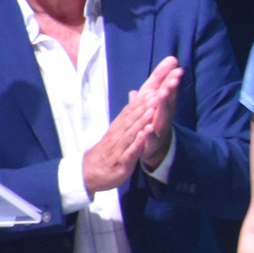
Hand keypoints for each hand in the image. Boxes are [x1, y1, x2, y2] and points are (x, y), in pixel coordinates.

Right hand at [83, 58, 180, 193]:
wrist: (90, 172)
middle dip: (150, 100)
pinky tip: (146, 132)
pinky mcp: (122, 160)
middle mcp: (121, 130)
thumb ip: (133, 112)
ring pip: (133, 128)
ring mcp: (121, 145)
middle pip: (135, 113)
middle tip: (163, 86)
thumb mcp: (122, 129)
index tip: (161, 80)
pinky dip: (138, 140)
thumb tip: (141, 93)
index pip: (136, 104)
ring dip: (144, 116)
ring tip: (155, 104)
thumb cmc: (110, 148)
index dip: (149, 92)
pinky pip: (131, 149)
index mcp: (122, 123)